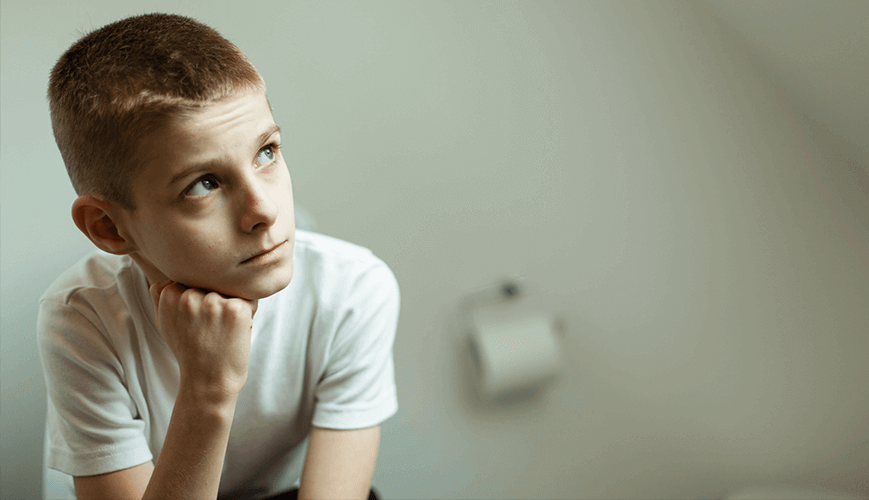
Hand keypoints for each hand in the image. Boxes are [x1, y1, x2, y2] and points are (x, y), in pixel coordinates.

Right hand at [130, 252, 256, 400]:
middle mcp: (188, 295)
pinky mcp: (235, 309)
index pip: (192, 277)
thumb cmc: (190, 350)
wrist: (208, 381)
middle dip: (217, 298)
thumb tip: (165, 275)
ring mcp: (212, 301)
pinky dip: (249, 313)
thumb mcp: (164, 322)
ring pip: (231, 288)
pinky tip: (236, 331)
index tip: (198, 318)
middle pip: (212, 280)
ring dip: (233, 304)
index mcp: (168, 294)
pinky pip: (249, 298)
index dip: (199, 296)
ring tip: (223, 329)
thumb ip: (162, 296)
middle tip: (212, 326)